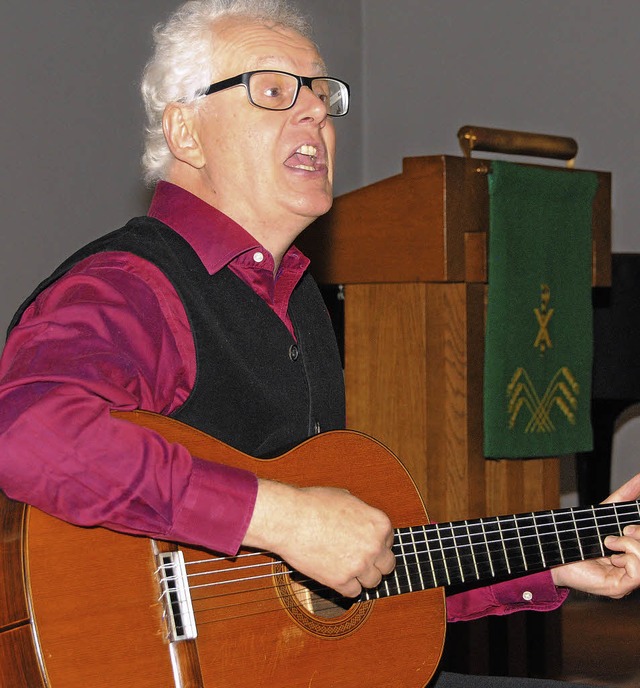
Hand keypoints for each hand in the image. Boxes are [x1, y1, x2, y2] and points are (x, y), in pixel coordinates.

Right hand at [244, 479, 395, 596]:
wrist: (290, 518)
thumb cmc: (313, 504)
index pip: (389, 541)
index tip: (364, 544)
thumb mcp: (345, 497)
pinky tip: (335, 574)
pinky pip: (354, 592)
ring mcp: (360, 565)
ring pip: (373, 581)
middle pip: (387, 565)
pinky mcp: (342, 581)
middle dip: (375, 563)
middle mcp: (374, 545)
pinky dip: (346, 586)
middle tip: (360, 560)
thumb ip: (361, 513)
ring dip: (362, 577)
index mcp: (379, 523)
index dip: (376, 543)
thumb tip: (362, 520)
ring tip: (346, 568)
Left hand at [551, 472, 639, 597]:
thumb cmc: (578, 534)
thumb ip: (625, 496)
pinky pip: (639, 574)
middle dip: (639, 536)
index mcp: (633, 552)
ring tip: (611, 543)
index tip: (629, 525)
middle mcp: (634, 568)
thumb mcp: (605, 513)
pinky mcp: (619, 588)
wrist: (553, 550)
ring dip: (631, 546)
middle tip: (623, 531)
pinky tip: (612, 557)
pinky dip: (628, 559)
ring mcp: (628, 580)